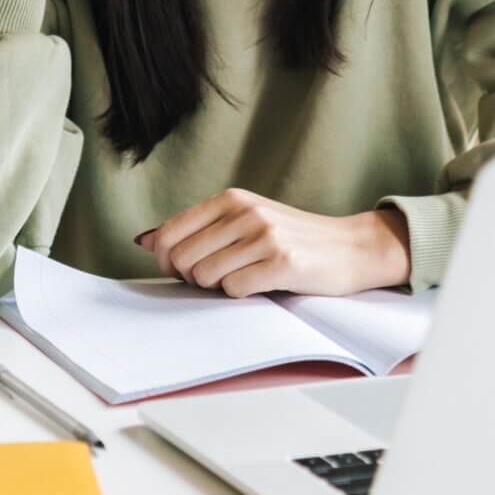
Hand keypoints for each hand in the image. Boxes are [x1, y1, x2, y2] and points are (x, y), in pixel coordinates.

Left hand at [135, 189, 410, 297]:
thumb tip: (143, 240)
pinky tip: (263, 284)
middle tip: (222, 277)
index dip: (167, 261)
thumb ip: (199, 229)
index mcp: (230, 199)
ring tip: (247, 277)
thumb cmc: (293, 239)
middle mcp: (244, 212)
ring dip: (220, 287)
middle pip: (181, 260)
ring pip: (205, 277)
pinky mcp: (282, 262)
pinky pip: (235, 290)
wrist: (351, 248)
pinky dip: (243, 294)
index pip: (167, 235)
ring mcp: (264, 235)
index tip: (186, 270)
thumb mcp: (245, 219)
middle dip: (193, 278)